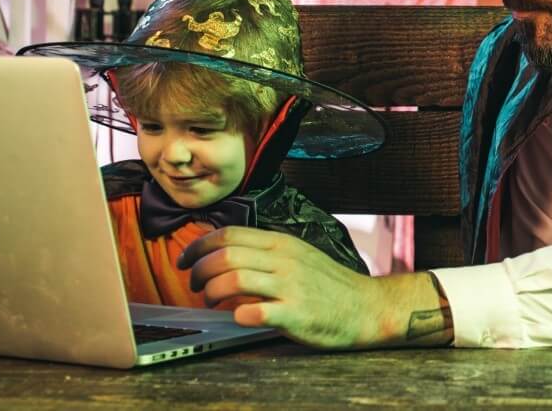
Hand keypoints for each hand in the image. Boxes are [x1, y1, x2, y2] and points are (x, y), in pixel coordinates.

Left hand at [176, 226, 452, 348]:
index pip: (229, 234)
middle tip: (194, 285)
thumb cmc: (329, 285)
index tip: (185, 260)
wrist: (367, 306)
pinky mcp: (296, 314)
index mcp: (281, 243)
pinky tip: (239, 318)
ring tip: (210, 302)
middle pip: (225, 256)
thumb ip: (266, 253)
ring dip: (211, 293)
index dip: (199, 246)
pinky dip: (238, 316)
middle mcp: (284, 260)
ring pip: (233, 281)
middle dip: (198, 271)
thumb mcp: (298, 256)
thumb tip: (225, 253)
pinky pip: (256, 312)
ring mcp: (290, 286)